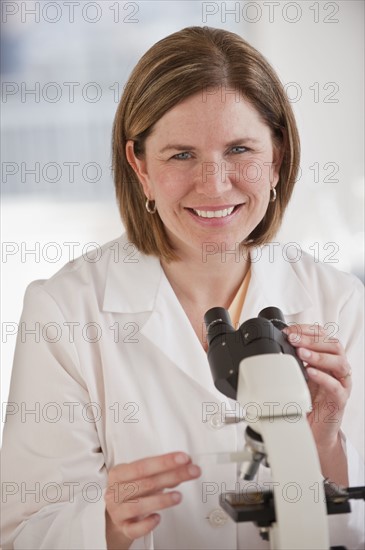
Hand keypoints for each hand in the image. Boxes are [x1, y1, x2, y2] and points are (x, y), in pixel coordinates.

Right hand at [104, 451, 200, 548]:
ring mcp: (118, 511)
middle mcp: (116, 491)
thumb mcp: (143, 476)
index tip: (183, 458)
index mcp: (119, 473)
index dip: (164, 462)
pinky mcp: (123, 528)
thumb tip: (186, 464)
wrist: (115, 512)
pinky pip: (133, 529)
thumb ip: (164, 471)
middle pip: (145, 483)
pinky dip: (147, 524)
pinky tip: (158, 518)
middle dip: (172, 476)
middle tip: (192, 472)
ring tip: (179, 496)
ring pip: (139, 506)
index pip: (143, 466)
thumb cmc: (131, 489)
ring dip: (161, 500)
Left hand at [284, 323, 351, 448]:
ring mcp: (341, 384)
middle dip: (311, 339)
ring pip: (339, 363)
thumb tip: (275, 344)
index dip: (307, 330)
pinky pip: (336, 387)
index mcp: (328, 359)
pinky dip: (323, 378)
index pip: (323, 336)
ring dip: (318, 355)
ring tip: (301, 354)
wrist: (313, 430)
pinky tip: (311, 373)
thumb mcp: (298, 375)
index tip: (290, 331)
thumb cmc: (308, 400)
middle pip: (333, 345)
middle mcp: (337, 369)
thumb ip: (292, 360)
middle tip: (293, 339)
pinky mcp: (339, 400)